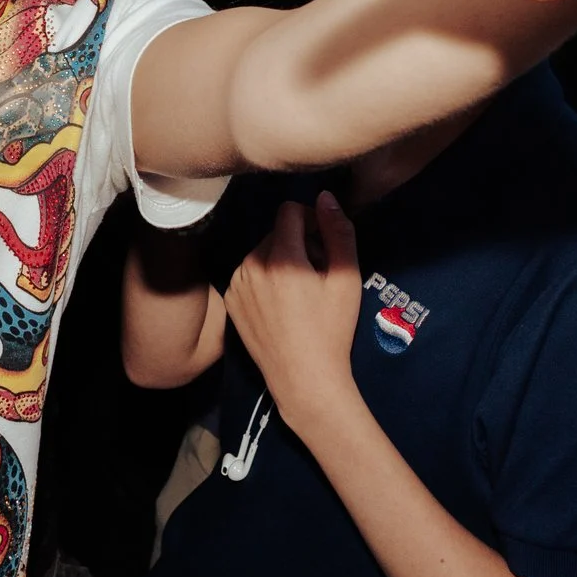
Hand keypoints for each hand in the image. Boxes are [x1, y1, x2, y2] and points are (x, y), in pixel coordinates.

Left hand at [225, 195, 364, 430]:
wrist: (304, 378)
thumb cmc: (331, 329)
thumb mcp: (346, 278)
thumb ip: (338, 232)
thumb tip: (325, 197)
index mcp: (280, 256)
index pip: (289, 211)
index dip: (311, 221)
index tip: (324, 245)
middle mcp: (250, 264)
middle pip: (276, 233)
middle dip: (298, 244)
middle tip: (317, 275)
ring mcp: (236, 283)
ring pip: (261, 253)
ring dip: (281, 260)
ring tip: (299, 294)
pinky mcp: (230, 301)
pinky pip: (248, 274)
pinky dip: (264, 279)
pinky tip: (281, 306)